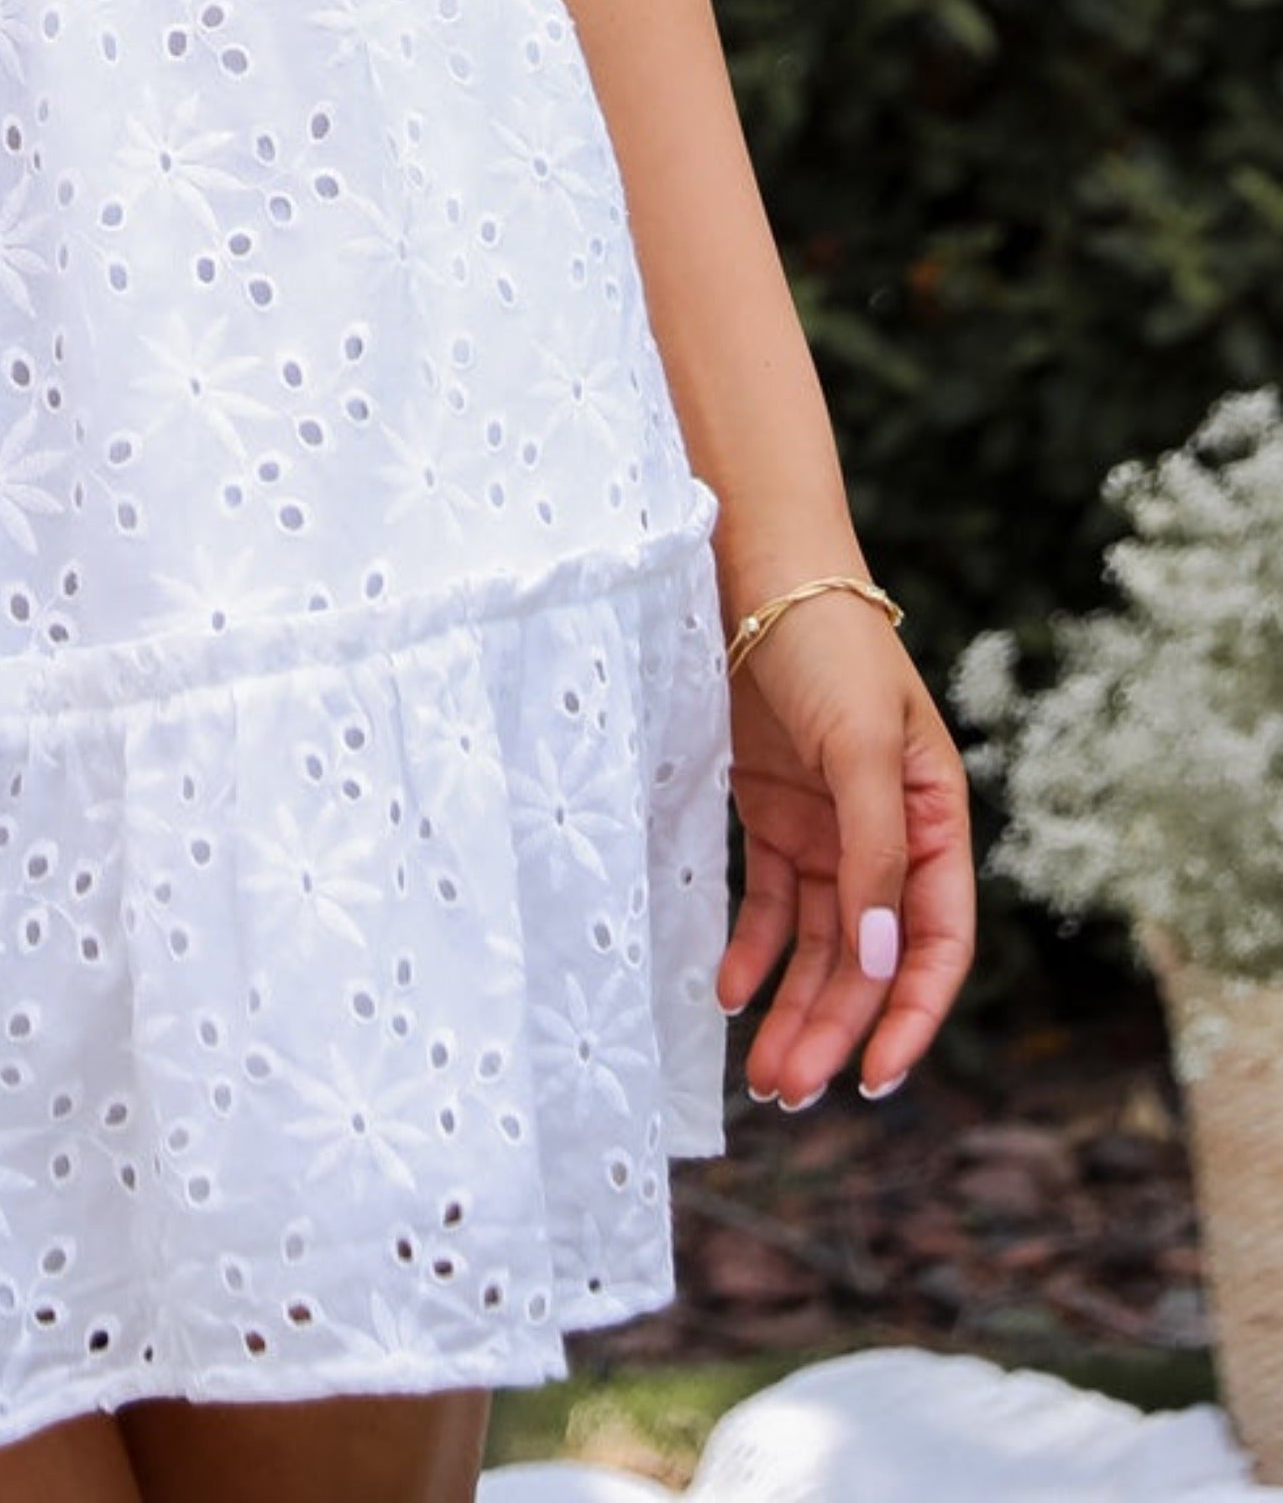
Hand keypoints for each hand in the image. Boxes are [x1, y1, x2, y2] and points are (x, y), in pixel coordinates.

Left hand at [714, 590, 976, 1106]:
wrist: (753, 569)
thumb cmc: (827, 646)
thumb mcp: (861, 745)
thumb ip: (873, 854)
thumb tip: (879, 963)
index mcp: (931, 820)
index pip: (934, 943)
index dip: (910, 1015)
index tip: (875, 1080)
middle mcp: (883, 834)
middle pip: (865, 958)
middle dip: (834, 1028)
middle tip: (790, 1094)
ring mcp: (824, 826)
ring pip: (816, 943)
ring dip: (793, 1008)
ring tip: (761, 1075)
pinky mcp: (770, 812)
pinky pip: (767, 903)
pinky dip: (751, 951)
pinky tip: (729, 994)